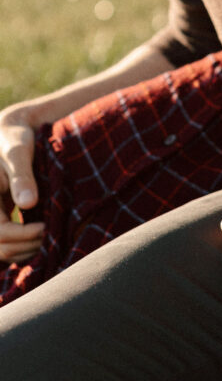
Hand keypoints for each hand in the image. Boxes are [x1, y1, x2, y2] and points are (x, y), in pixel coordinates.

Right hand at [0, 109, 43, 263]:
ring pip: (2, 251)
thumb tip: (29, 203)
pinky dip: (22, 247)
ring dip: (25, 251)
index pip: (0, 233)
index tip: (46, 227)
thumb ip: (21, 176)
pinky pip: (5, 244)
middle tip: (52, 234)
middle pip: (0, 248)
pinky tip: (40, 238)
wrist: (11, 134)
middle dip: (27, 246)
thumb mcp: (18, 152)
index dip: (23, 235)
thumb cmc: (14, 139)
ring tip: (49, 237)